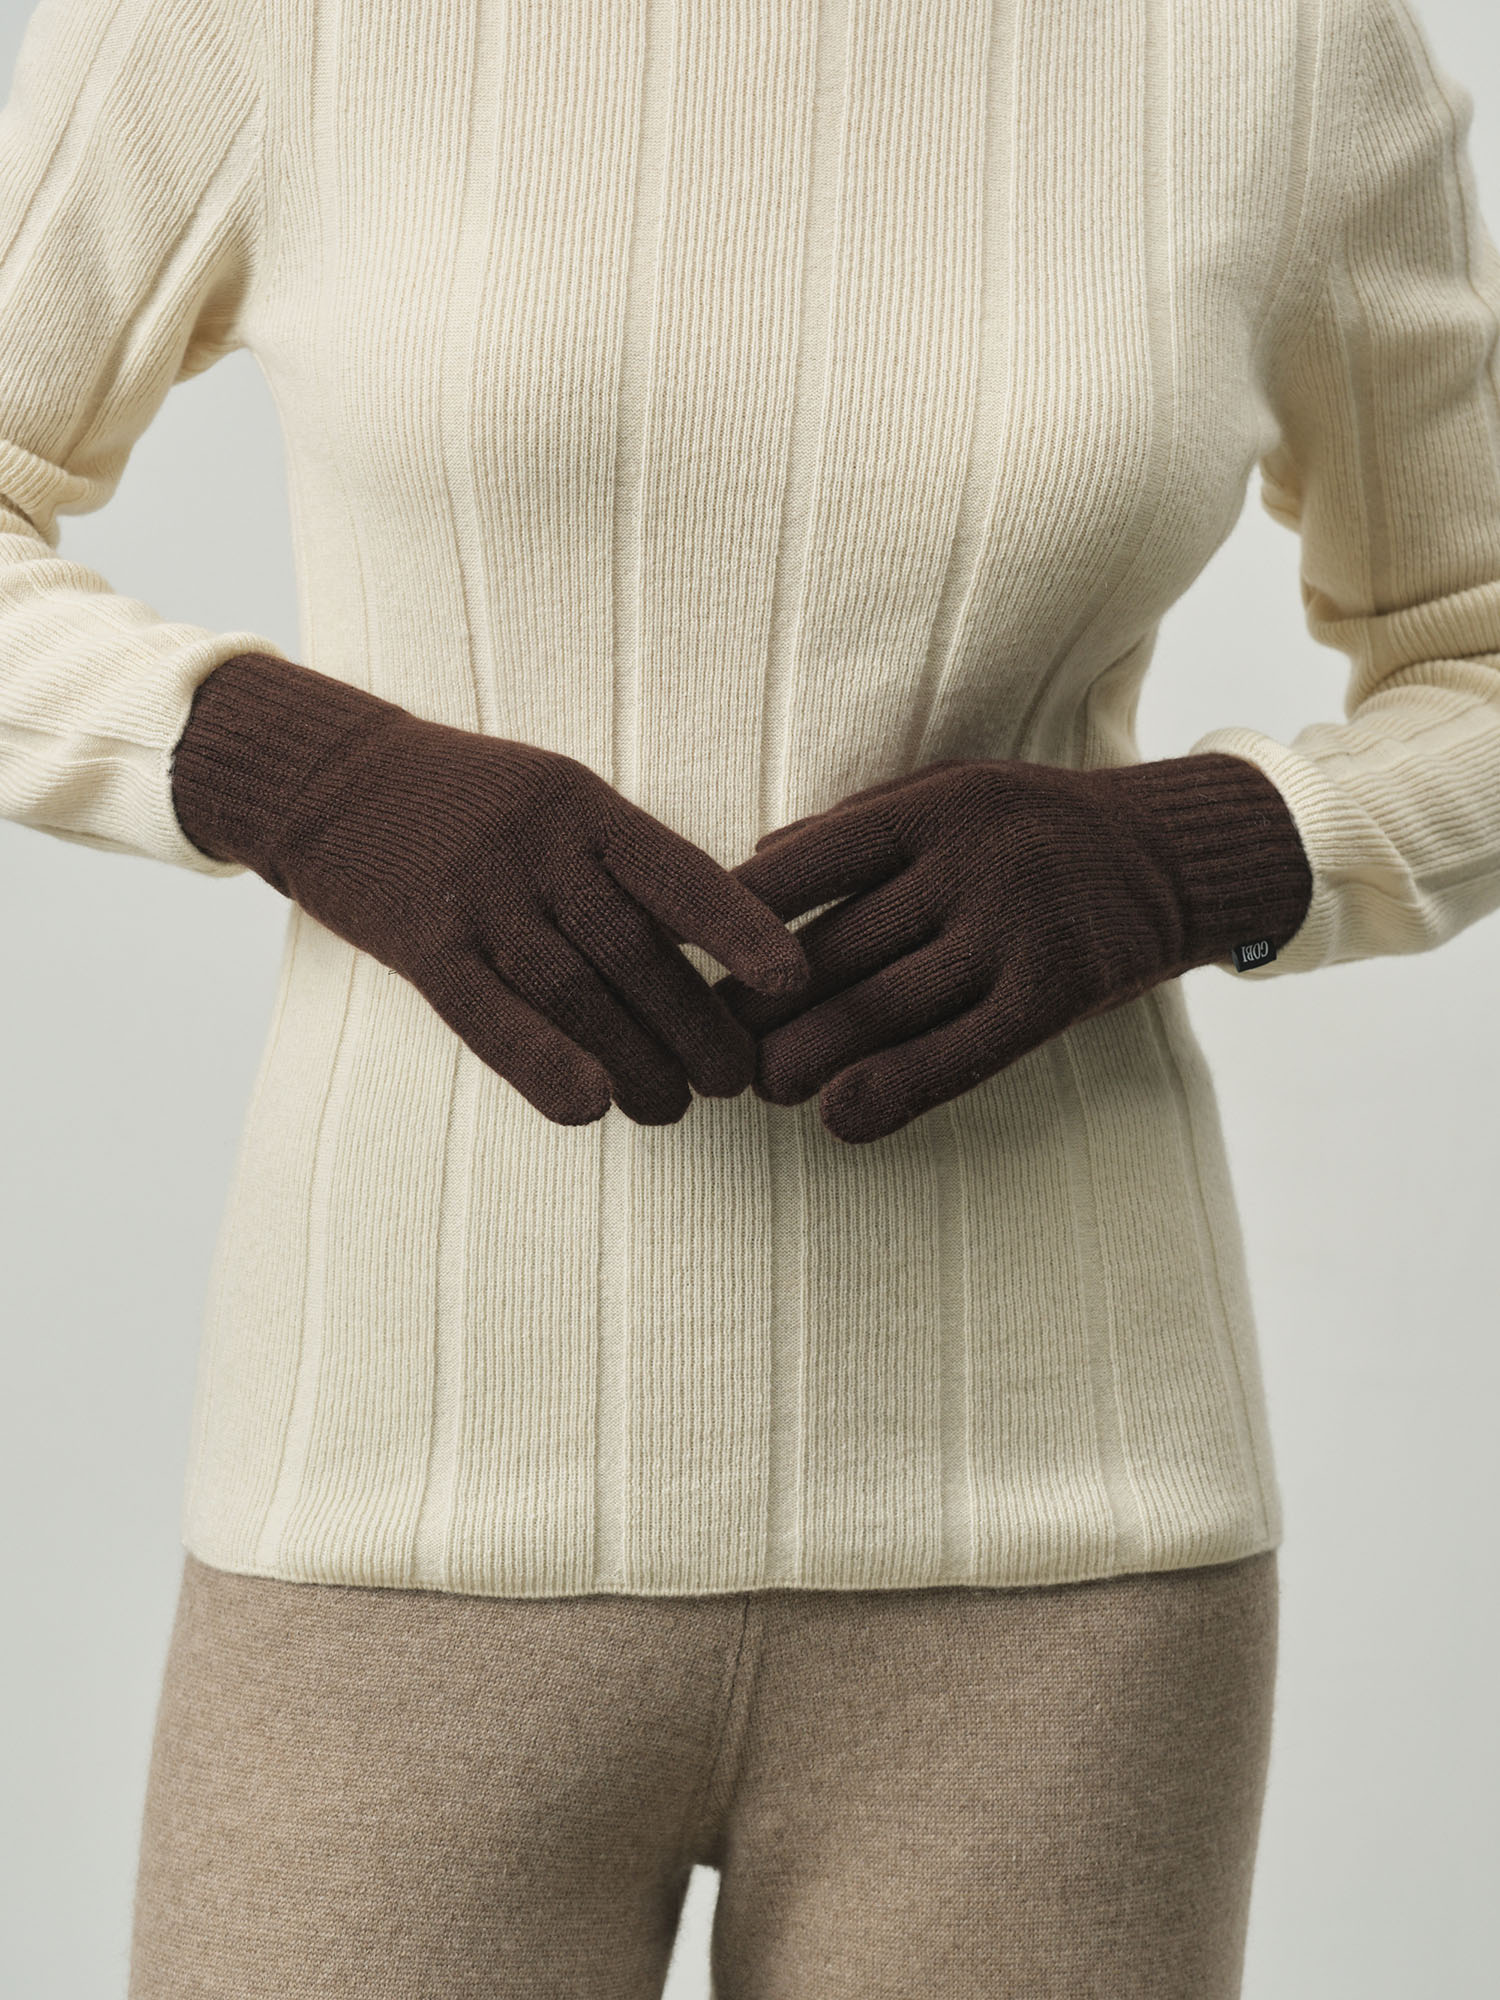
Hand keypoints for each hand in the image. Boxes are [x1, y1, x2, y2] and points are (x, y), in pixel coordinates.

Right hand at [170, 653, 809, 1127]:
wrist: (329, 777)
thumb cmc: (463, 800)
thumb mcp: (550, 797)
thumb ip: (617, 861)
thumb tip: (709, 942)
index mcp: (580, 804)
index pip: (677, 872)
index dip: (740, 930)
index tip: (795, 983)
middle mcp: (535, 845)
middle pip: (634, 950)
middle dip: (696, 1023)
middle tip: (738, 1080)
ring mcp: (476, 893)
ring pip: (575, 991)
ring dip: (635, 1060)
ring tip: (673, 1109)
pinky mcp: (420, 942)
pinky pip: (489, 1014)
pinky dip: (543, 1063)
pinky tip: (590, 1108)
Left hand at [712, 754, 1311, 1143]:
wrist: (1170, 856)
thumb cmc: (1032, 828)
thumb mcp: (951, 792)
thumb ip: (855, 826)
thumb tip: (751, 865)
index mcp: (929, 808)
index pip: (806, 865)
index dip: (736, 920)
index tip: (684, 960)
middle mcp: (970, 863)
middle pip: (836, 948)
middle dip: (762, 1007)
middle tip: (711, 1046)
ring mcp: (1016, 929)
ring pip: (885, 1006)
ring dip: (810, 1057)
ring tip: (762, 1088)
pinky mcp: (1056, 993)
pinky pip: (960, 1055)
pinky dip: (894, 1091)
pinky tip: (842, 1120)